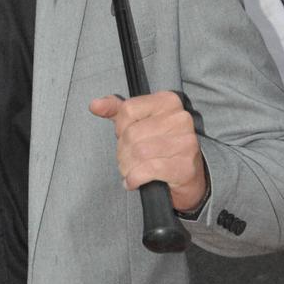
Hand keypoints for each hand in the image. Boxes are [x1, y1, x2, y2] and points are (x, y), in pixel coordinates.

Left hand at [88, 91, 206, 212]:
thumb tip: (95, 105)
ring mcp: (186, 142)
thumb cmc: (160, 145)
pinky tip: (133, 181)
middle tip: (125, 160)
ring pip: (139, 152)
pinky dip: (134, 178)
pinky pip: (149, 170)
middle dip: (122, 151)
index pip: (128, 109)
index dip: (119, 127)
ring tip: (129, 171)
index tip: (124, 137)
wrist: (188, 177)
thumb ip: (116, 110)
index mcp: (167, 101)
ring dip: (127, 167)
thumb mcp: (138, 122)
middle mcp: (180, 118)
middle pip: (132, 133)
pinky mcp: (185, 166)